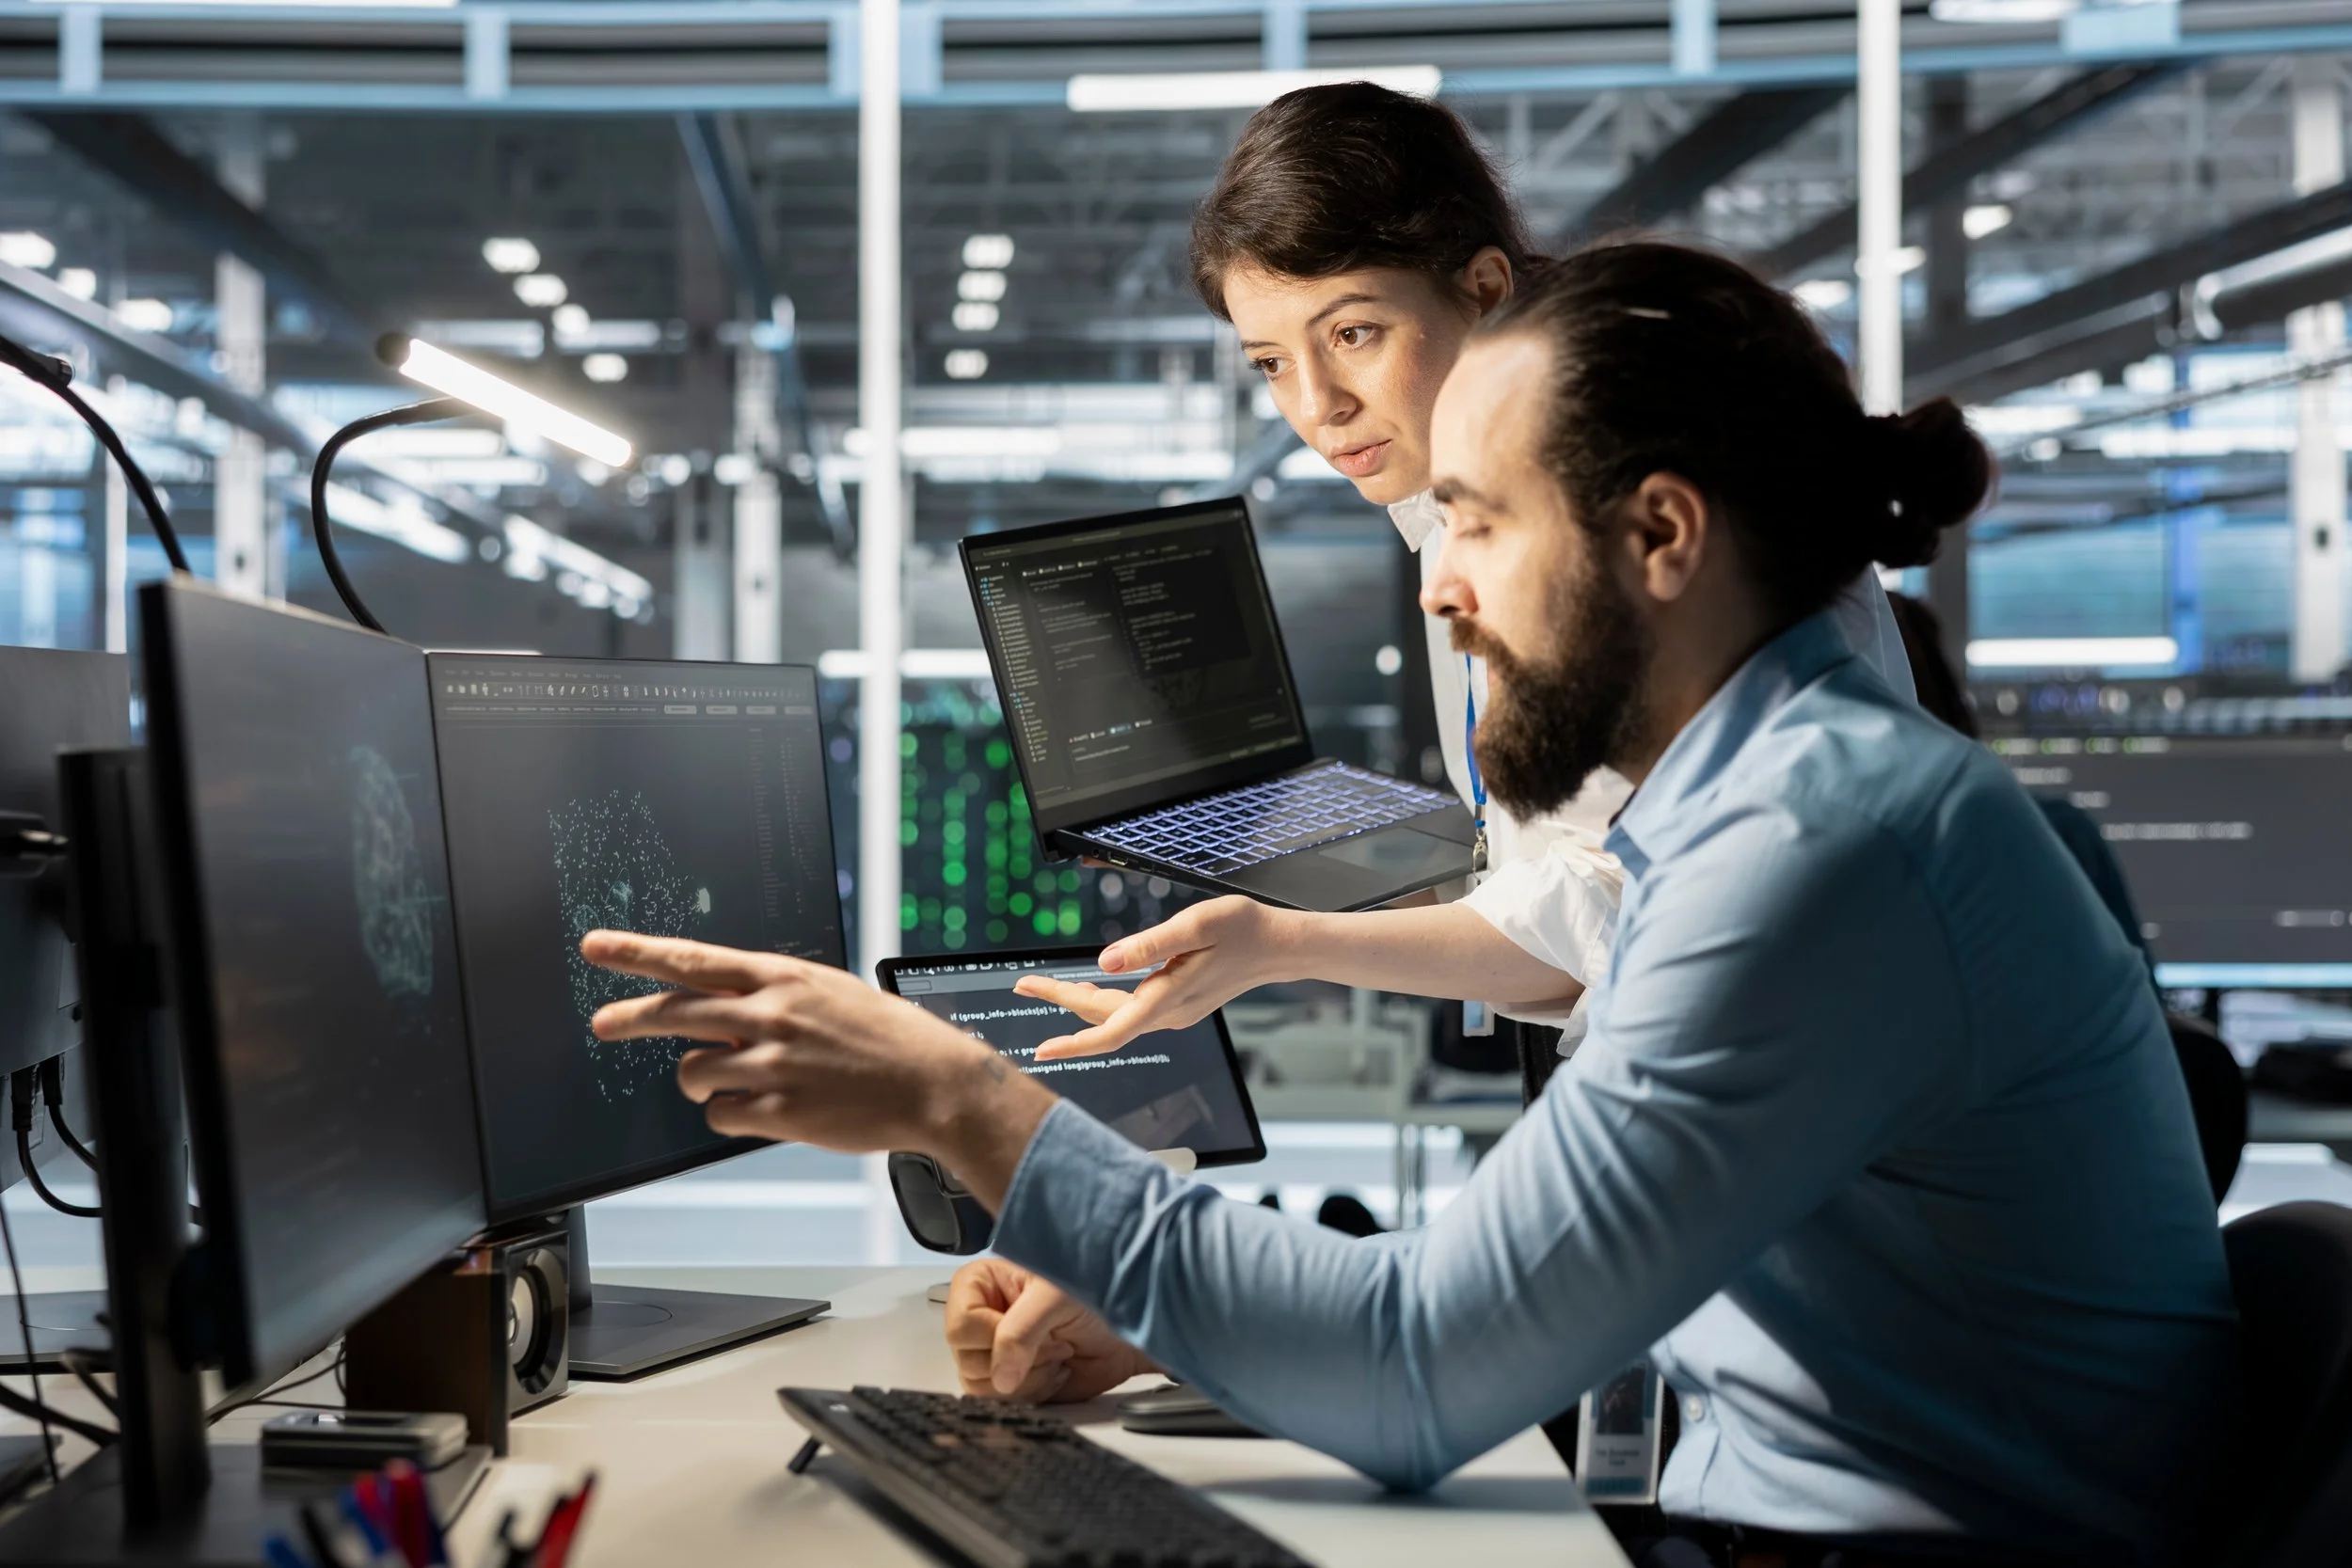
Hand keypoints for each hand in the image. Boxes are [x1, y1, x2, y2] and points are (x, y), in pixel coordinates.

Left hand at [581, 931, 1055, 1203]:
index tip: (597, 947)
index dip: (639, 953)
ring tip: (739, 1080)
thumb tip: (718, 1013)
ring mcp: (772, 1064)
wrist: (934, 1083)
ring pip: (693, 1073)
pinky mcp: (779, 1111)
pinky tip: (766, 1107)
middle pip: (676, 1014)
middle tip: (604, 1024)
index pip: (694, 960)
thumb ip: (771, 995)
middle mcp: (770, 1015)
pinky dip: (732, 1113)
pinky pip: (721, 1114)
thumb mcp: (827, 992)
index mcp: (782, 978)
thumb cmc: (886, 1037)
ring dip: (703, 1079)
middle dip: (630, 1019)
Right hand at [943, 1258, 1156, 1402]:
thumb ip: (1021, 1331)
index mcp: (980, 1284)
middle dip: (1018, 1359)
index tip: (1034, 1331)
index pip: (961, 1325)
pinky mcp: (1012, 1381)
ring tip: (1057, 1355)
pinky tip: (1058, 1373)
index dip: (994, 1336)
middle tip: (1055, 1342)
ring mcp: (994, 1353)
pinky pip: (1003, 1404)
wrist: (1127, 1327)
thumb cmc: (1094, 1291)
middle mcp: (981, 1318)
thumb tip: (1000, 1378)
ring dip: (1027, 1379)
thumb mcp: (1055, 1297)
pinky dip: (1034, 1395)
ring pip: (981, 1387)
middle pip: (966, 1361)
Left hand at [1013, 896, 1298, 1060]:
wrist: (1279, 946)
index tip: (1040, 1050)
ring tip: (1045, 986)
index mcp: (1168, 998)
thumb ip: (1149, 945)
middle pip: (1104, 1019)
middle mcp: (1168, 1014)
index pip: (1111, 1030)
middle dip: (1061, 1003)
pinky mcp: (1179, 1006)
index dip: (1073, 1043)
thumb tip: (1103, 962)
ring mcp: (1175, 1013)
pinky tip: (1091, 986)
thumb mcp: (1195, 924)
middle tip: (1023, 984)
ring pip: (1116, 1016)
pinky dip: (1105, 1002)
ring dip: (1080, 1004)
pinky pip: (1132, 1011)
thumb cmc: (1242, 929)